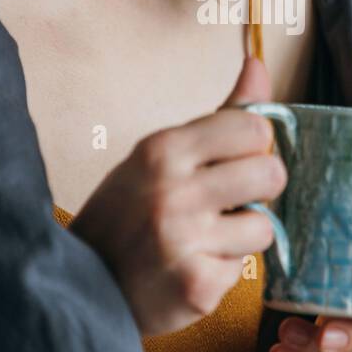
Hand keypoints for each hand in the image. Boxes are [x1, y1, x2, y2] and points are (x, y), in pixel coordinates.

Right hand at [69, 54, 284, 336]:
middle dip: (258, 191)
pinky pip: (243, 270)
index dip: (253, 146)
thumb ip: (219, 117)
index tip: (231, 162)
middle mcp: (172, 191)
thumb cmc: (126, 213)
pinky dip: (222, 271)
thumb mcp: (160, 156)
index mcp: (163, 149)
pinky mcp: (196, 286)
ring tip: (204, 240)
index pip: (254, 126)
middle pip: (271, 173)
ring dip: (242, 237)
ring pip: (264, 227)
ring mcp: (184, 240)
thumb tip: (259, 65)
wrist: (79, 286)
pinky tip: (189, 269)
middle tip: (226, 203)